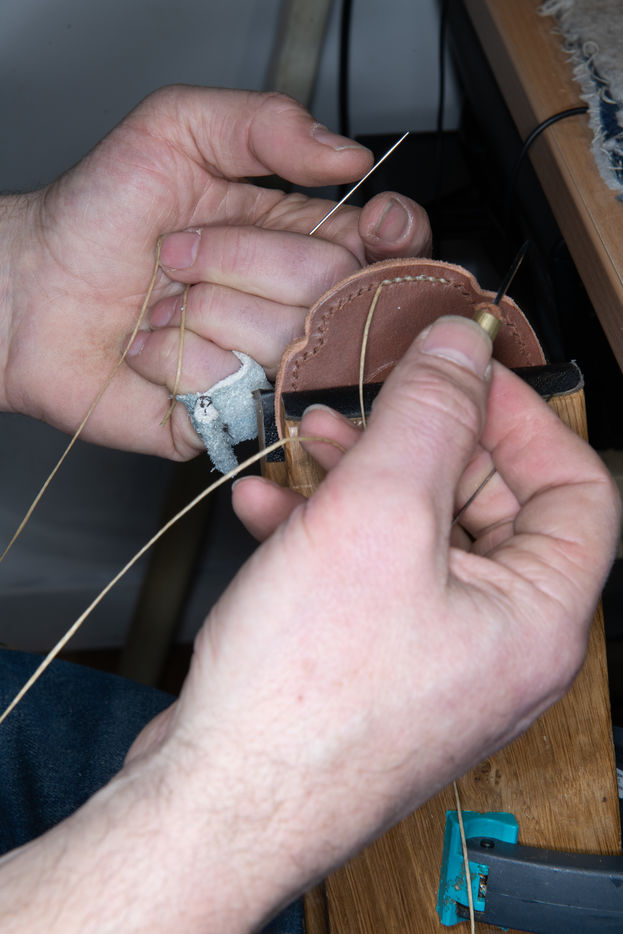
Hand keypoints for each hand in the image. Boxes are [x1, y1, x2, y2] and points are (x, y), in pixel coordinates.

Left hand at [0, 87, 429, 458]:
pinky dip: (175, 362)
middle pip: (332, 291)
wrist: (29, 292)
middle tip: (178, 253)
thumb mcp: (174, 130)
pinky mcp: (229, 416)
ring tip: (160, 303)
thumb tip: (350, 156)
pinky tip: (149, 349)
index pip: (386, 249)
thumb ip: (263, 124)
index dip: (393, 239)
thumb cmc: (95, 215)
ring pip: (284, 345)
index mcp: (297, 240)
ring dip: (200, 311)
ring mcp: (264, 366)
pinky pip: (233, 393)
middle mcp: (291, 307)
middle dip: (241, 261)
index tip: (373, 224)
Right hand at [136, 317, 618, 926]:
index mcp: (536, 617)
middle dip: (420, 441)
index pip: (576, 489)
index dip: (524, 417)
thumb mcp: (379, 514)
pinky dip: (324, 530)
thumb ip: (429, 414)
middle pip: (485, 506)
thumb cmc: (305, 693)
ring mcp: (430, 655)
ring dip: (361, 479)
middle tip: (369, 402)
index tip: (464, 374)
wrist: (219, 801)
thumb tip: (459, 344)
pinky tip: (268, 508)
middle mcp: (495, 642)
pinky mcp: (370, 663)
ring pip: (415, 535)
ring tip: (307, 446)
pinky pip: (367, 575)